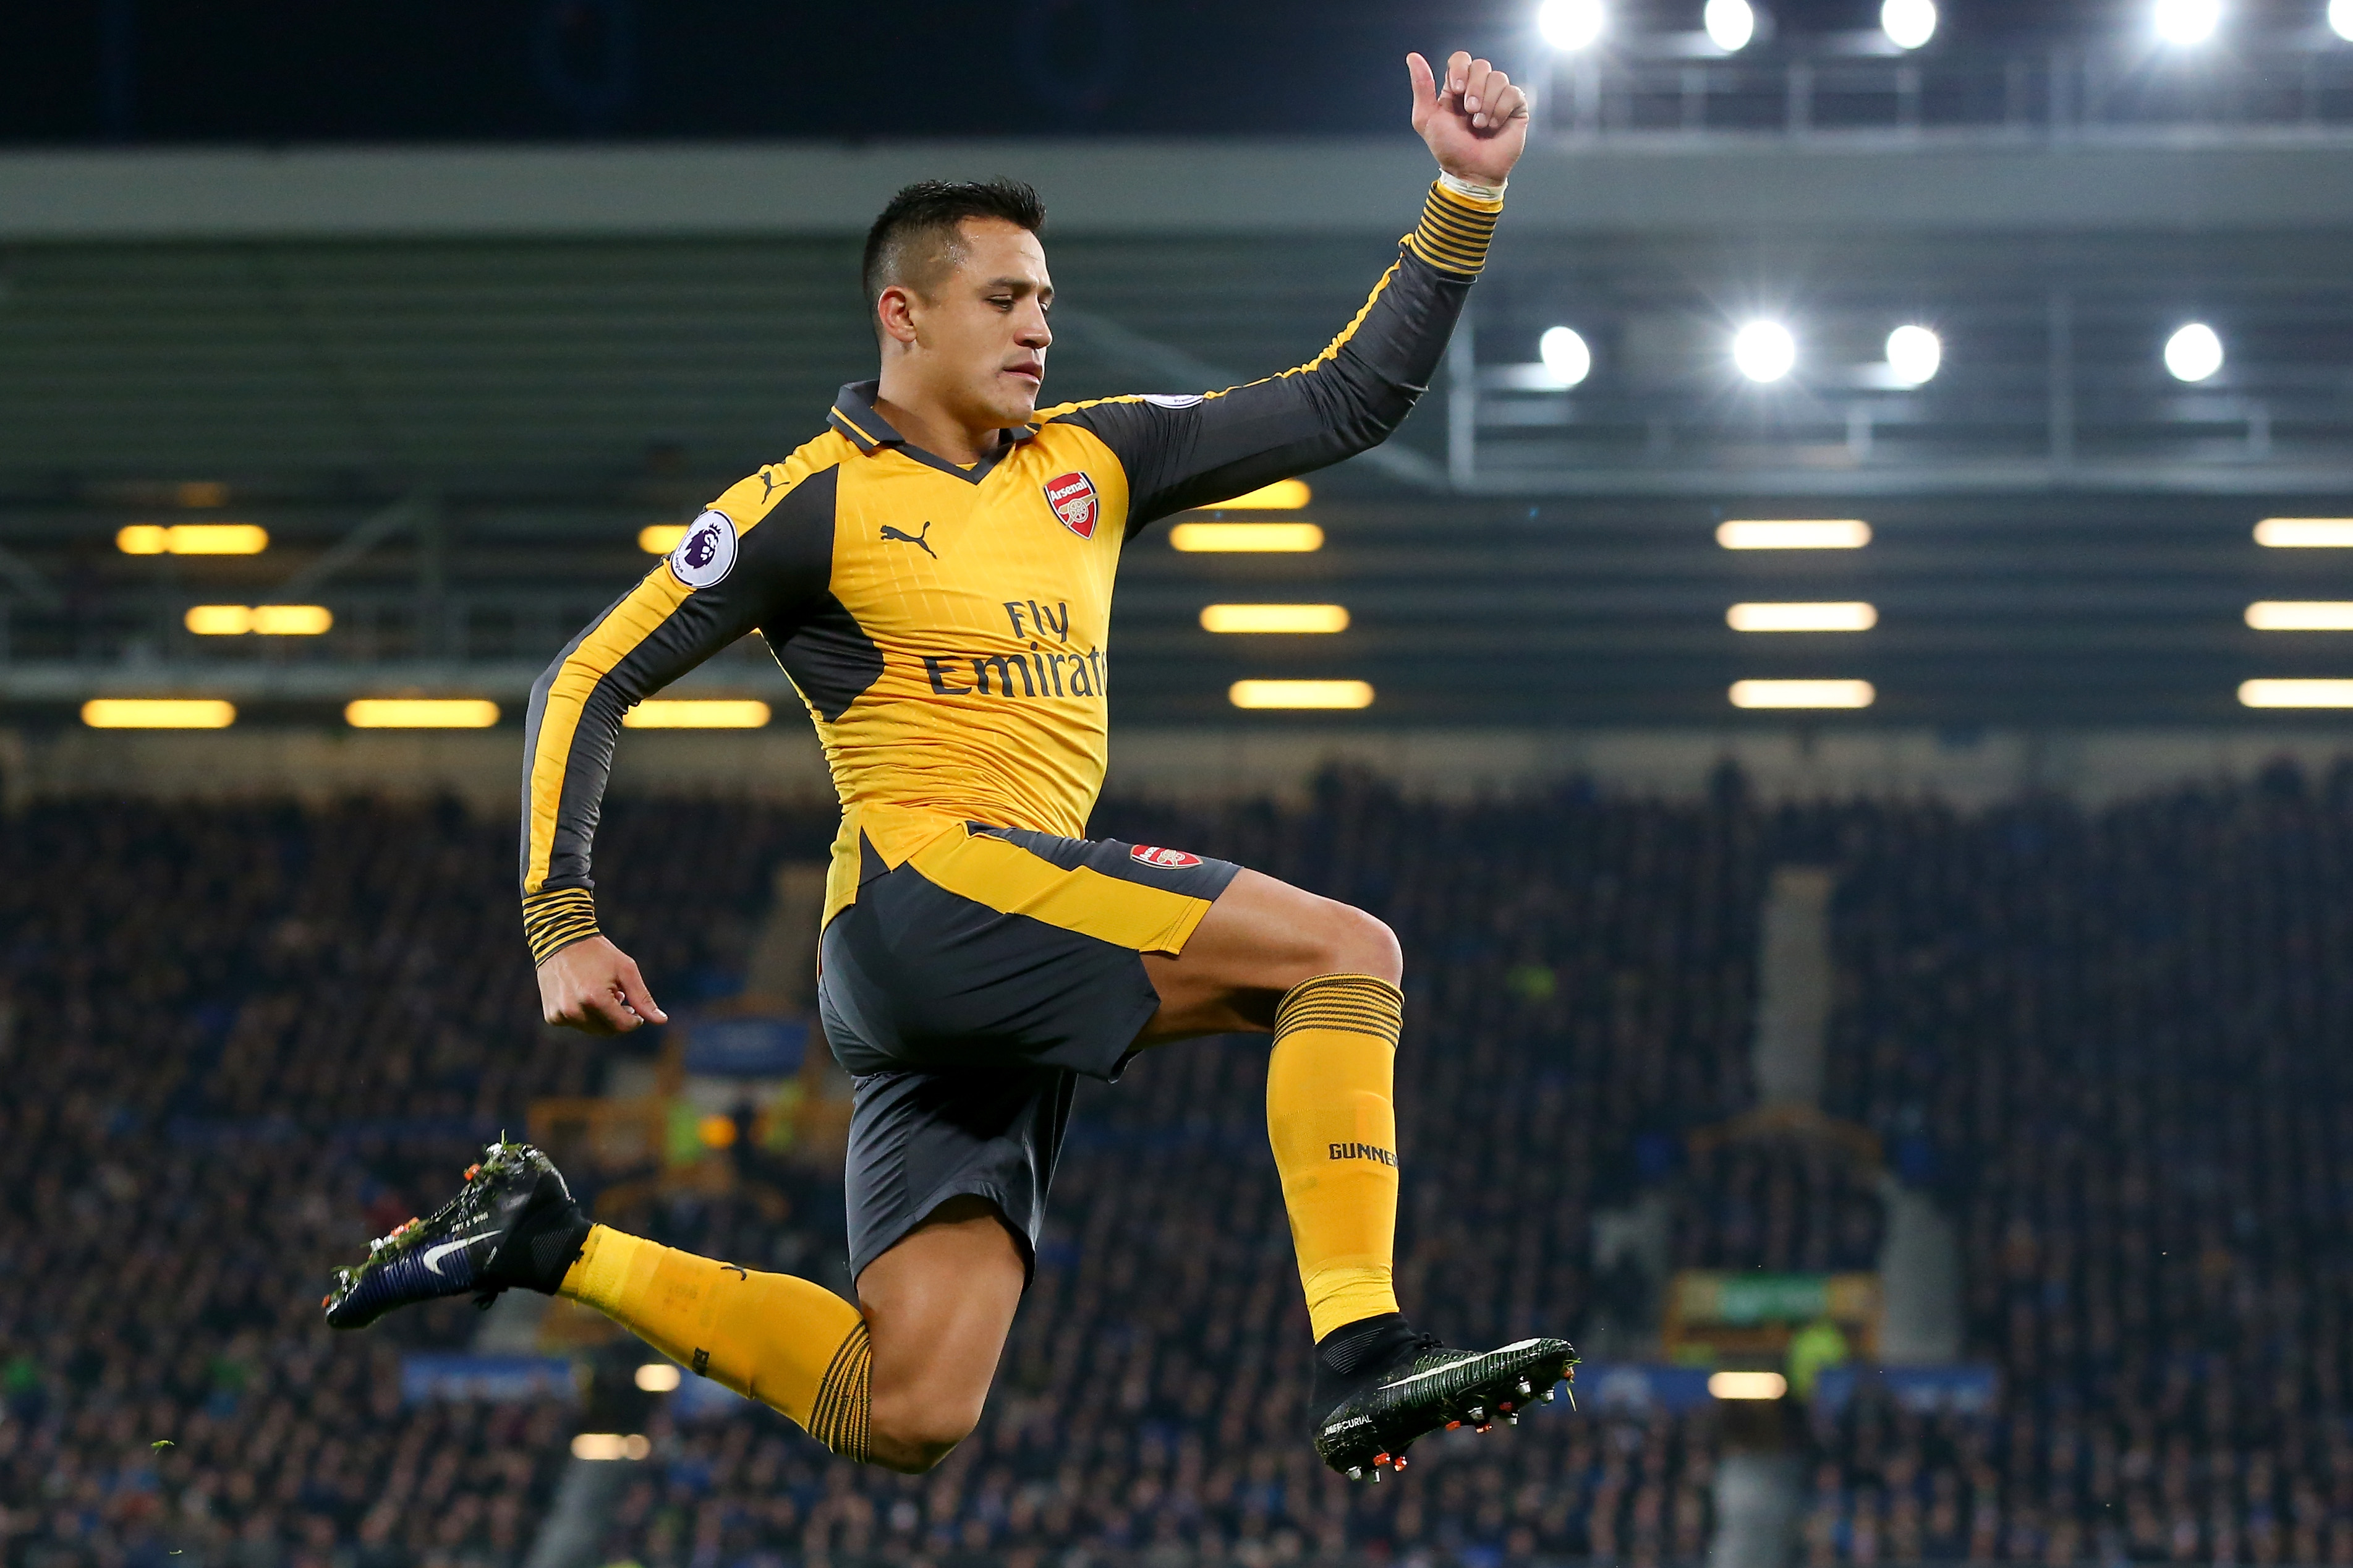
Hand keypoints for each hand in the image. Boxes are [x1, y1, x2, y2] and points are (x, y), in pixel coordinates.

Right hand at [537, 935, 668, 1034]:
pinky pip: (576, 1024)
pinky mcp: (551, 1016)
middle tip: (619, 996)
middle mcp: (575, 1011)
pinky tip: (583, 994)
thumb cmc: (598, 953)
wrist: (560, 939)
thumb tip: (662, 1021)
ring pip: (592, 1029)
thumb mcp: (626, 970)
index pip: (623, 1026)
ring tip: (601, 992)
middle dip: (618, 1018)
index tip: (634, 1007)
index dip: (634, 1019)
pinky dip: (584, 1014)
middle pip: (608, 1031)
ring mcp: (560, 1015)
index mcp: (595, 999)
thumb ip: (643, 998)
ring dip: (601, 1017)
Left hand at [1408, 50, 1529, 188]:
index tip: (1457, 90)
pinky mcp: (1515, 106)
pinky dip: (1501, 110)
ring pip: (1498, 77)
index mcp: (1457, 87)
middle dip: (1475, 89)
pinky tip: (1494, 126)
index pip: (1460, 58)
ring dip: (1487, 104)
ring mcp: (1498, 96)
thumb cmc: (1449, 148)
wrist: (1472, 171)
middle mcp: (1478, 88)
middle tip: (1469, 112)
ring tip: (1480, 125)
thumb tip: (1412, 56)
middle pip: (1481, 65)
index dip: (1460, 69)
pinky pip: (1513, 92)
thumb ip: (1422, 87)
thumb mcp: (1427, 118)